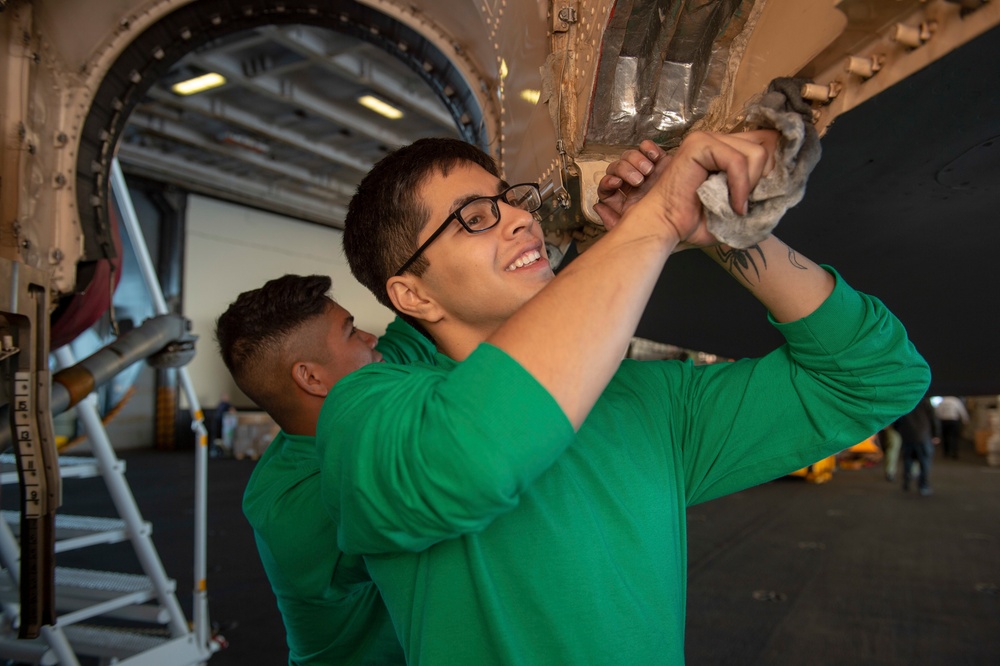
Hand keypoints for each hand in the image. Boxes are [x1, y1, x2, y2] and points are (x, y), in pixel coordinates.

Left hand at [594, 140, 667, 229]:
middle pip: (615, 168)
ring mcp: (645, 171)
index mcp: (623, 200)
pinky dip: (647, 148)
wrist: (690, 220)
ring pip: (629, 156)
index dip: (607, 183)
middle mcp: (632, 184)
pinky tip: (653, 157)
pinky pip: (647, 147)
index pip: (605, 188)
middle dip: (624, 171)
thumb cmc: (664, 228)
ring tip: (647, 170)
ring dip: (635, 160)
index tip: (616, 184)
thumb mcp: (637, 231)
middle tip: (638, 180)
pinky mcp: (660, 161)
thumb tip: (597, 206)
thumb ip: (613, 222)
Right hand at [595, 130, 778, 248]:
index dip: (775, 165)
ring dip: (752, 186)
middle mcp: (716, 140)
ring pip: (757, 153)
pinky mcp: (699, 145)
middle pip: (767, 145)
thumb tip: (787, 182)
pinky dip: (741, 187)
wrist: (664, 227)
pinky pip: (737, 161)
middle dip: (765, 178)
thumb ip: (758, 192)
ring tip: (735, 206)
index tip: (770, 192)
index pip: (765, 141)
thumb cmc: (694, 222)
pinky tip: (733, 205)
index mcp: (724, 150)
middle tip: (746, 204)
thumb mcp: (736, 206)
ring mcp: (706, 139)